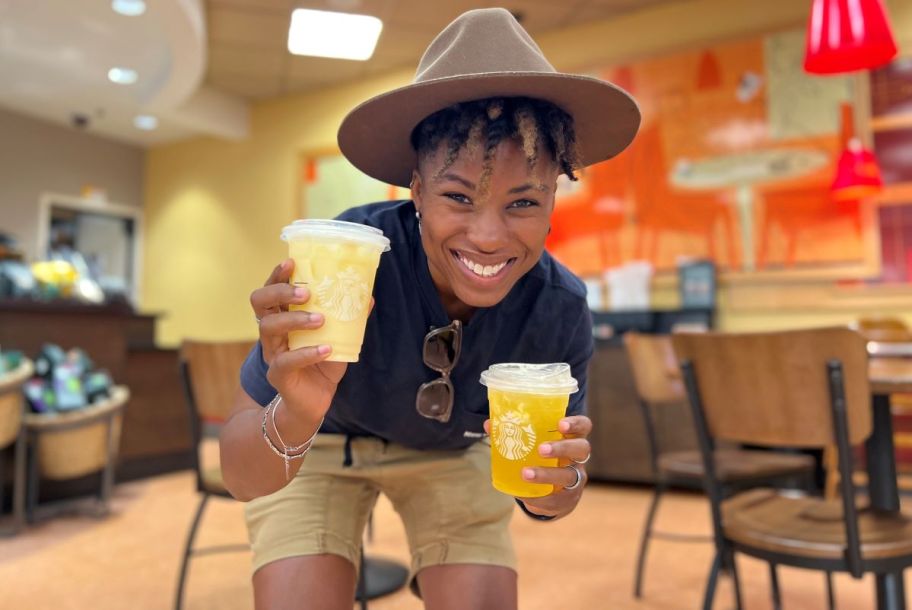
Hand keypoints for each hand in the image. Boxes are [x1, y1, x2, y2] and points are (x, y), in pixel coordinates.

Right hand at [250, 259, 347, 429]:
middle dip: (280, 292)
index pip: (272, 289)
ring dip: (296, 320)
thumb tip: (368, 296)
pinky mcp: (278, 374)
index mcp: (283, 317)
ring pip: (269, 327)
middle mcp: (272, 332)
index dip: (277, 275)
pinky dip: (308, 352)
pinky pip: (286, 361)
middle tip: (306, 293)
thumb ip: (348, 317)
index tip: (291, 262)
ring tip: (321, 319)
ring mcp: (272, 352)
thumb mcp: (338, 337)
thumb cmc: (323, 363)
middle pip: (260, 302)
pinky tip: (327, 349)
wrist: (315, 401)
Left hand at [484, 415, 591, 518]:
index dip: (575, 424)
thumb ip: (513, 434)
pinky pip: (556, 499)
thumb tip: (488, 424)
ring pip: (569, 476)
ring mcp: (576, 479)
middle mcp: (578, 458)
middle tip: (541, 449)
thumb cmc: (541, 461)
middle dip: (562, 448)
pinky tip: (525, 496)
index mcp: (571, 439)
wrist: (554, 495)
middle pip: (582, 448)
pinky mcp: (568, 499)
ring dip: (547, 475)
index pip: (583, 426)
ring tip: (526, 473)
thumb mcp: (532, 446)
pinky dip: (539, 498)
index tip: (560, 424)